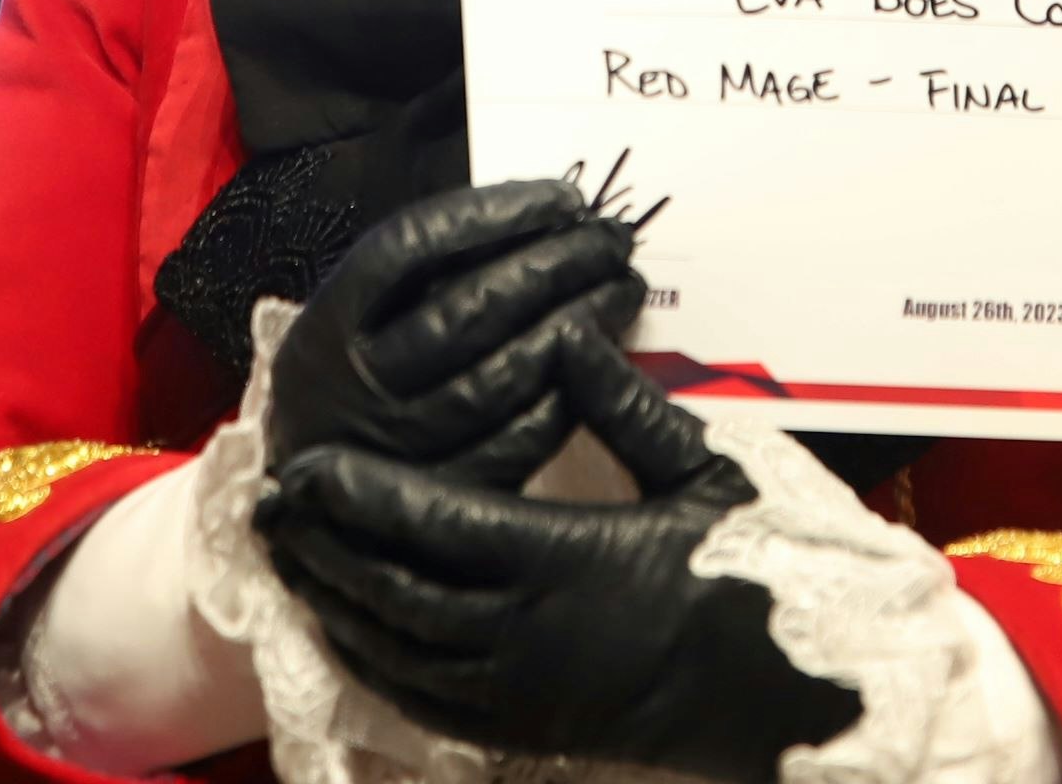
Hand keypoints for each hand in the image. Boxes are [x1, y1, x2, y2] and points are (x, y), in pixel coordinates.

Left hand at [259, 330, 861, 783]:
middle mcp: (527, 631)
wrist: (791, 698)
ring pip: (397, 647)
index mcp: (566, 559)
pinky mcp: (526, 727)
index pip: (433, 523)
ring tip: (291, 554)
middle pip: (392, 587)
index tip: (306, 462)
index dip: (361, 495)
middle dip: (323, 543)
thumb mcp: (703, 475)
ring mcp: (522, 689)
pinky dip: (373, 660)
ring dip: (334, 599)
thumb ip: (624, 406)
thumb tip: (568, 334)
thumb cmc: (757, 574)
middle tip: (270, 502)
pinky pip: (424, 699)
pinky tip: (350, 629)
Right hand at [264, 178, 646, 489]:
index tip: (561, 197)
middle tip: (613, 239)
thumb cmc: (355, 379)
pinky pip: (516, 444)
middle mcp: (353, 385)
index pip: (407, 247)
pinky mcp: (438, 499)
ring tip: (623, 289)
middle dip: (553, 265)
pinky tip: (605, 361)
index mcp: (325, 323)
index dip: (490, 214)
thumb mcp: (357, 319)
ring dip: (575, 325)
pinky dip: (567, 397)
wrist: (305, 502)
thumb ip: (424, 273)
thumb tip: (536, 218)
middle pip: (465, 310)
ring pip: (498, 378)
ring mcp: (393, 451)